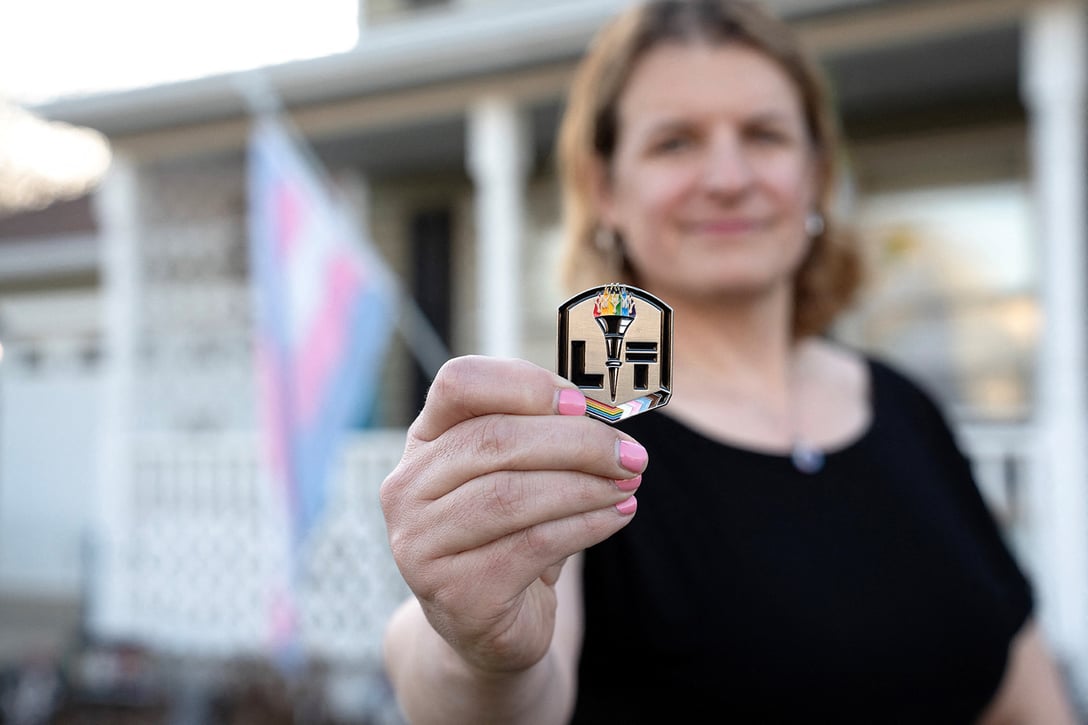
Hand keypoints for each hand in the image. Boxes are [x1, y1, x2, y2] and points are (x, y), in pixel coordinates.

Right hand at [380, 356, 646, 674]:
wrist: (485, 621)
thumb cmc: (507, 533)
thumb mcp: (517, 474)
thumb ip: (544, 437)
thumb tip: (605, 420)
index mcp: (424, 442)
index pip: (459, 384)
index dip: (524, 384)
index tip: (582, 404)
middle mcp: (408, 489)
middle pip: (495, 440)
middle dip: (577, 442)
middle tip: (631, 453)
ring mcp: (421, 544)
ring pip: (513, 495)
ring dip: (585, 486)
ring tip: (628, 484)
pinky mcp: (456, 592)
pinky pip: (532, 544)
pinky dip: (586, 525)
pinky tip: (617, 516)